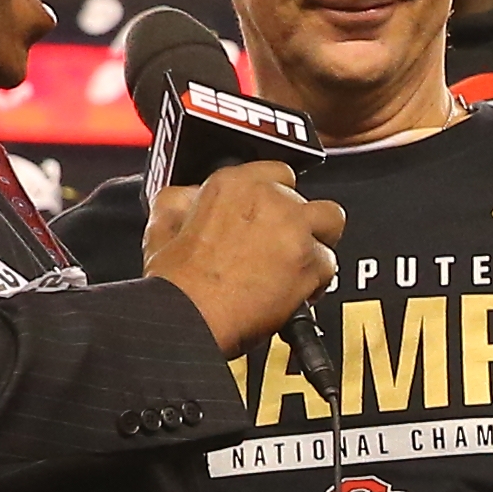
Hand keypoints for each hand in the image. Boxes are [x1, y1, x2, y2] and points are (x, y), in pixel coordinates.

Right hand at [141, 156, 340, 353]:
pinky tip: (294, 293)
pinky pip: (330, 264)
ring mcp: (293, 227)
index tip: (269, 218)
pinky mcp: (310, 261)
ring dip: (317, 243)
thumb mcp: (162, 226)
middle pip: (306, 199)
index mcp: (232, 183)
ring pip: (330, 222)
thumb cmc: (175, 285)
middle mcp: (268, 198)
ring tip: (296, 267)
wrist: (188, 319)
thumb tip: (192, 196)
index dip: (275, 199)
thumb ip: (182, 200)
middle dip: (297, 224)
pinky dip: (317, 280)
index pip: (277, 172)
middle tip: (279, 249)